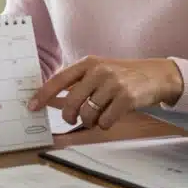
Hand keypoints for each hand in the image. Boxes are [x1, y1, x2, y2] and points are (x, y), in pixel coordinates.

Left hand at [29, 56, 183, 129]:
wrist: (156, 75)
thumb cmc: (122, 76)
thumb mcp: (98, 72)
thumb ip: (76, 84)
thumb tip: (49, 100)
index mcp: (88, 63)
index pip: (59, 80)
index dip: (43, 94)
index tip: (32, 106)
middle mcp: (99, 71)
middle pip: (72, 101)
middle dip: (69, 115)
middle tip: (73, 119)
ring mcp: (114, 84)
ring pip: (88, 113)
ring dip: (89, 121)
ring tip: (96, 117)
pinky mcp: (127, 98)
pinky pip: (105, 121)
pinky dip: (104, 124)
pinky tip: (110, 118)